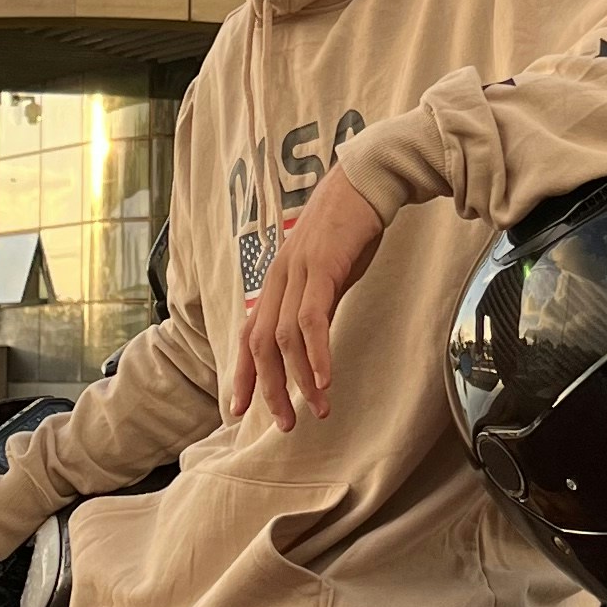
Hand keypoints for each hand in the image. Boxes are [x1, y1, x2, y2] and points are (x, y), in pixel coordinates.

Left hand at [230, 164, 385, 430]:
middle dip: (270, 389)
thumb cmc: (351, 227)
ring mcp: (297, 272)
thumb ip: (316, 304)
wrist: (367, 182)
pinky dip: (316, 353)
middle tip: (286, 423)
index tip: (239, 409)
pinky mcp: (322, 267)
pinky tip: (323, 379)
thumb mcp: (328, 272)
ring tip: (316, 409)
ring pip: (285, 337)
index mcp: (276, 281)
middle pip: (261, 345)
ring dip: (298, 379)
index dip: (242, 374)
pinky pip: (312, 318)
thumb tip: (313, 341)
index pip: (250, 334)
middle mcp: (278, 278)